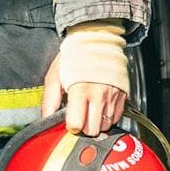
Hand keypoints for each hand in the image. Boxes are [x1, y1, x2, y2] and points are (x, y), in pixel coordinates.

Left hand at [41, 19, 131, 136]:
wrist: (96, 41)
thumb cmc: (73, 58)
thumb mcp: (54, 76)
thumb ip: (49, 100)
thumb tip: (46, 120)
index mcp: (80, 90)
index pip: (77, 124)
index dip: (71, 125)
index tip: (69, 120)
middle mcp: (99, 95)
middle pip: (92, 130)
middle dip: (84, 127)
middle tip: (79, 116)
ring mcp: (113, 96)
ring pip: (105, 126)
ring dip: (96, 122)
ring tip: (90, 109)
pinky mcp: (123, 96)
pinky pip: (116, 118)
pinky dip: (108, 117)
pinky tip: (100, 106)